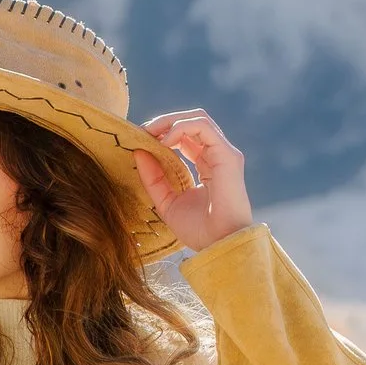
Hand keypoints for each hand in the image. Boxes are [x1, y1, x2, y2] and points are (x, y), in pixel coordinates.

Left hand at [134, 109, 252, 249]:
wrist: (220, 245)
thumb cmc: (199, 230)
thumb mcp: (167, 202)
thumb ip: (153, 178)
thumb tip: (138, 151)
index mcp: (207, 165)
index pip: (185, 136)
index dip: (161, 133)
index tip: (139, 140)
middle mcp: (217, 155)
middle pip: (191, 122)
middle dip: (164, 123)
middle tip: (141, 132)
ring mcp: (224, 153)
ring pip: (198, 119)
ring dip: (169, 121)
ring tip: (149, 133)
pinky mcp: (227, 155)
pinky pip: (203, 127)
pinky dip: (180, 128)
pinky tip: (164, 142)